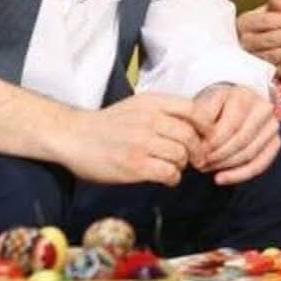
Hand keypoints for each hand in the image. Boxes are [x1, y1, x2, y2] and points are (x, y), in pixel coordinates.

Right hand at [61, 93, 200, 186]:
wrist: (73, 136)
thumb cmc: (108, 123)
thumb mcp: (138, 105)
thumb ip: (164, 110)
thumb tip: (194, 123)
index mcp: (152, 103)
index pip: (193, 110)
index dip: (205, 125)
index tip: (206, 136)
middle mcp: (149, 120)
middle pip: (190, 136)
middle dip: (197, 150)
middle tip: (195, 158)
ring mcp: (142, 142)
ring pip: (180, 155)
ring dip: (183, 165)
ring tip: (175, 167)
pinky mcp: (134, 165)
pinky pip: (168, 173)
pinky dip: (173, 178)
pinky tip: (167, 178)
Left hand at [190, 85, 280, 185]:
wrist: (231, 104)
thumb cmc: (216, 106)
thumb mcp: (205, 103)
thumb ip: (201, 117)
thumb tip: (201, 138)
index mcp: (245, 95)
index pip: (231, 126)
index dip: (212, 143)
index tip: (197, 152)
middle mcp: (263, 108)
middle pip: (241, 141)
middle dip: (218, 156)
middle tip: (199, 163)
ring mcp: (272, 125)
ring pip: (249, 154)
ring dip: (225, 166)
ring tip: (206, 168)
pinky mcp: (275, 141)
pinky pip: (260, 164)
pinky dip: (239, 175)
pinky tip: (221, 178)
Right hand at [236, 0, 280, 77]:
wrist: (261, 43)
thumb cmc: (267, 25)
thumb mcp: (271, 10)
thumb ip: (277, 3)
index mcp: (244, 23)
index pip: (264, 21)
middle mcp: (244, 42)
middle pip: (266, 39)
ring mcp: (250, 60)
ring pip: (269, 57)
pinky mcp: (258, 74)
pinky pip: (270, 73)